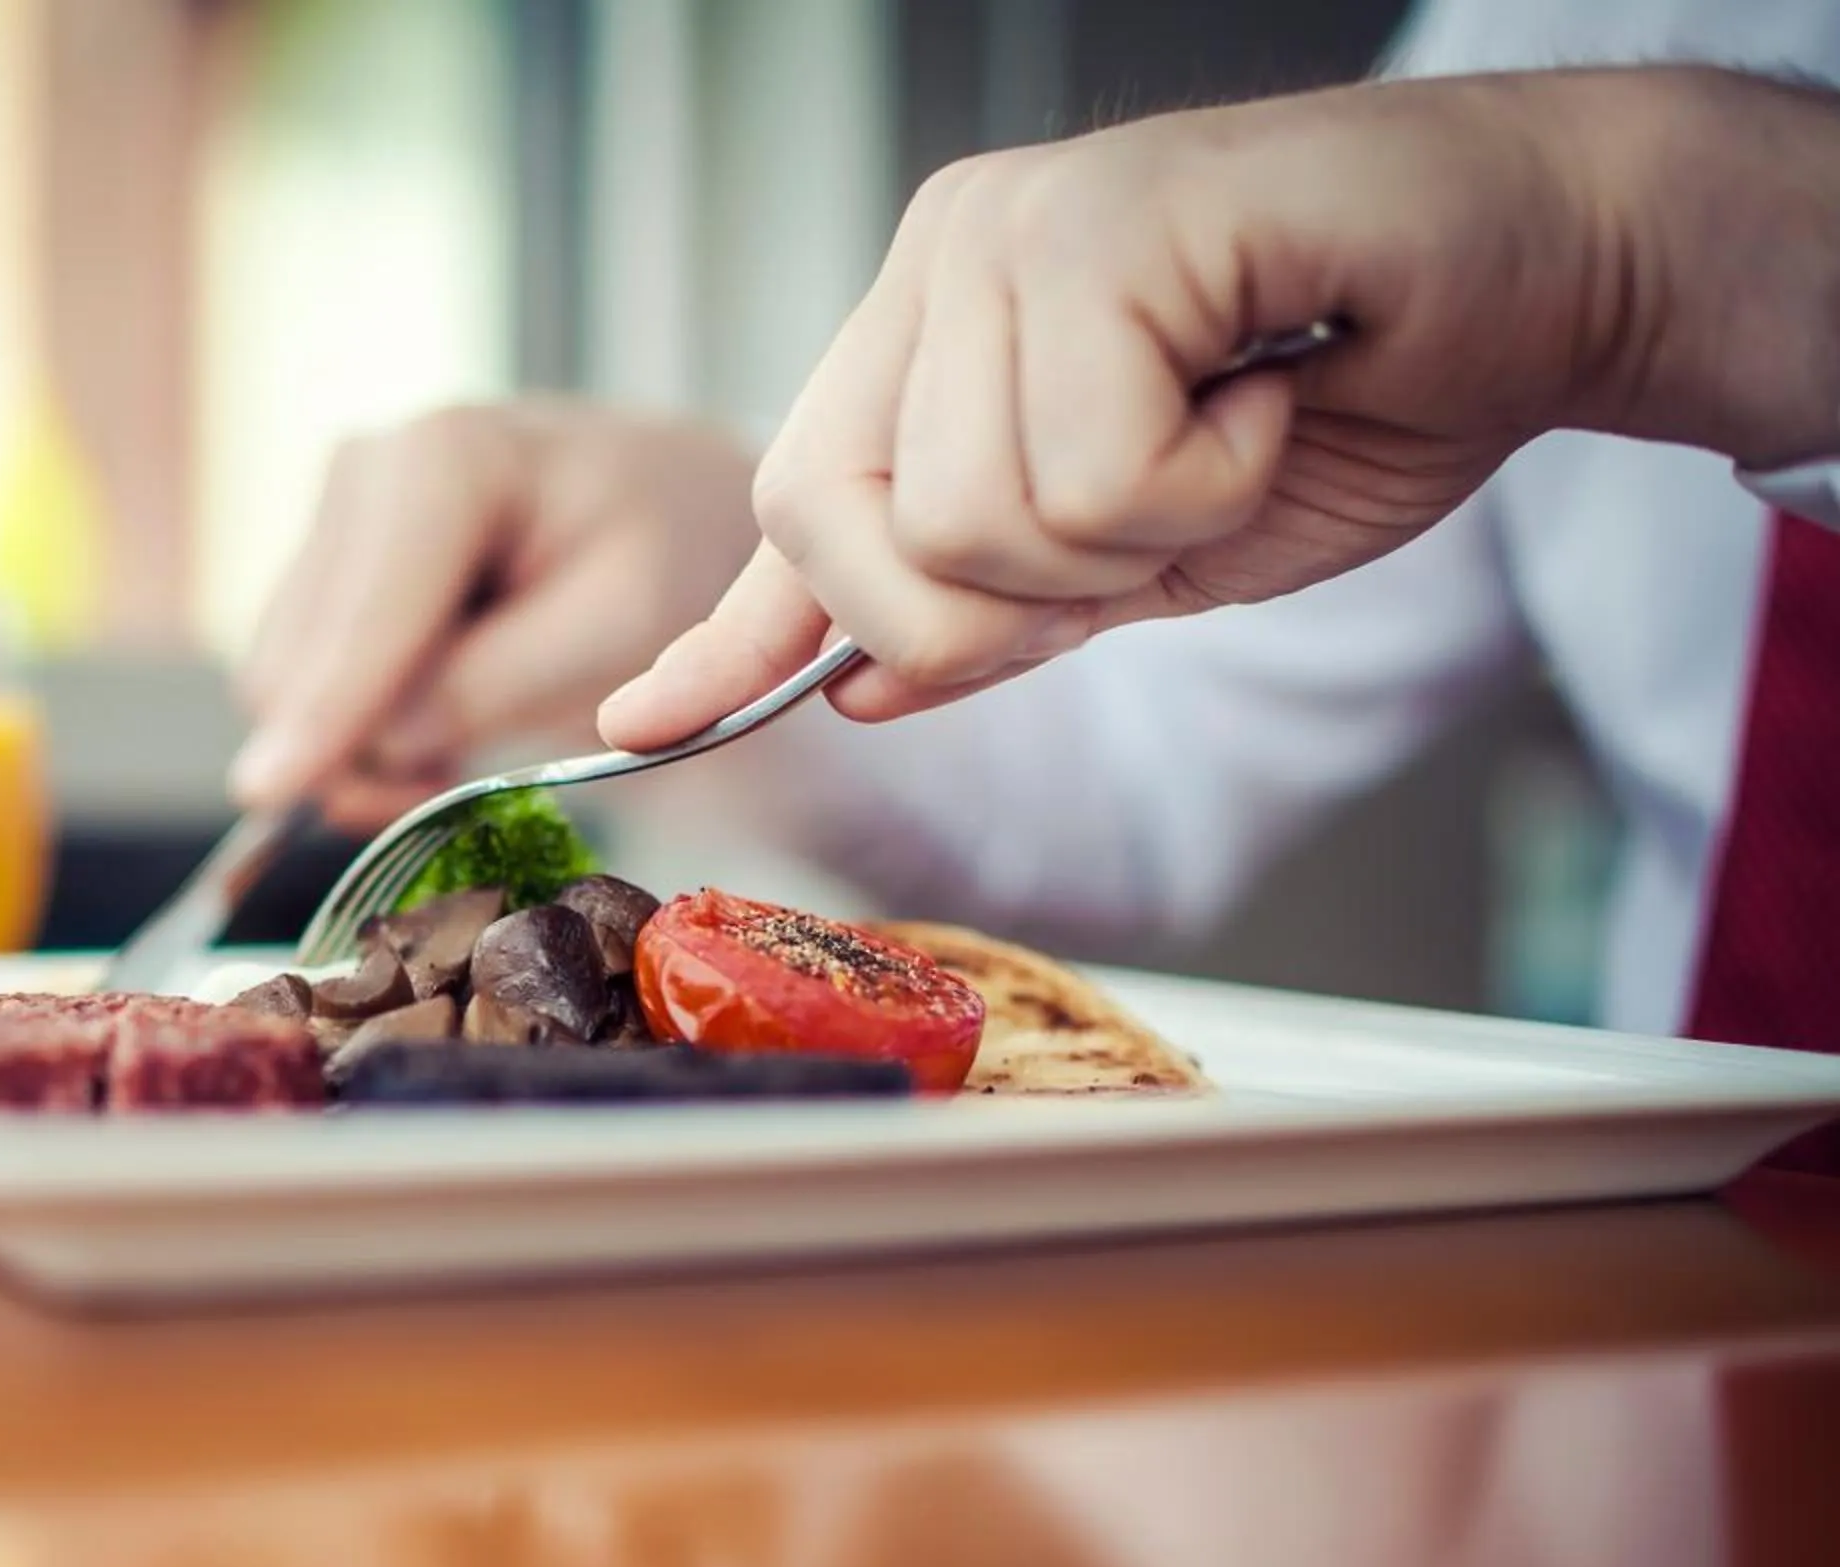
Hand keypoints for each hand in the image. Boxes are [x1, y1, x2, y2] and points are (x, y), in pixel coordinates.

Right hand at [229, 402, 757, 824]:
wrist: (659, 513)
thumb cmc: (658, 562)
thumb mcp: (615, 629)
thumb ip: (491, 685)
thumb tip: (379, 742)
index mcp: (445, 458)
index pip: (366, 614)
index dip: (324, 710)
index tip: (272, 795)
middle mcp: (362, 469)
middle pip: (299, 660)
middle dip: (359, 751)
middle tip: (451, 794)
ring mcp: (329, 517)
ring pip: (280, 684)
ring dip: (360, 750)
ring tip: (462, 751)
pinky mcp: (315, 567)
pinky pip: (292, 686)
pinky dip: (354, 731)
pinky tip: (433, 720)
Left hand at [602, 66, 1839, 745]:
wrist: (1548, 275)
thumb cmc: (1358, 395)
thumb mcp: (1144, 554)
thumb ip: (995, 613)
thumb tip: (848, 685)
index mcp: (934, 338)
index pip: (793, 507)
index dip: (727, 634)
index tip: (640, 723)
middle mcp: (942, 268)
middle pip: (845, 538)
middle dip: (1004, 604)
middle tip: (1157, 509)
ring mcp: (1007, 232)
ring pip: (966, 525)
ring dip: (1137, 533)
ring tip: (1234, 425)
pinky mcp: (1095, 222)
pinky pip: (1085, 474)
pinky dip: (1207, 478)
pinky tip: (1271, 383)